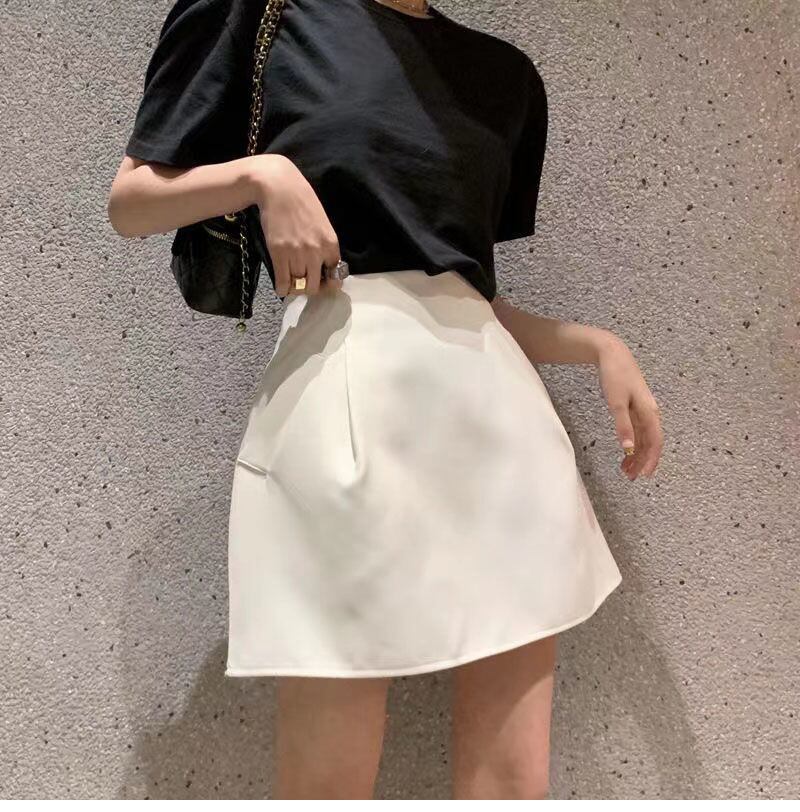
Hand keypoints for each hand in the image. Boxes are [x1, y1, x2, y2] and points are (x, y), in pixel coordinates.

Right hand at [250, 154, 342, 296]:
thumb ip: (324, 245)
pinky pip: (283, 283)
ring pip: (298, 286)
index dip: (327, 283)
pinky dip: (282, 289)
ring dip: (294, 287)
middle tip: (302, 282)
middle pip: (314, 286)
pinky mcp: (279, 254)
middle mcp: (316, 252)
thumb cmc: (302, 201)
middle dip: (309, 288)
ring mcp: (297, 254)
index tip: (320, 281)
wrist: (279, 187)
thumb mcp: (323, 224)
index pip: (335, 277)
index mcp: (331, 244)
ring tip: (291, 280)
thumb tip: (323, 267)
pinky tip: (281, 286)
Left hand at [596, 334, 663, 479]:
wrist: (612, 354)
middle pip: (650, 443)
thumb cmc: (615, 375)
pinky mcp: (635, 408)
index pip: (655, 442)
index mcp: (650, 412)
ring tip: (626, 470)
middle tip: (631, 478)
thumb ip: (623, 426)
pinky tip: (625, 451)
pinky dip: (632, 443)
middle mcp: (650, 413)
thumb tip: (628, 449)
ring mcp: (643, 410)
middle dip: (642, 462)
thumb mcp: (616, 402)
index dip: (651, 460)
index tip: (644, 475)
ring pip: (644, 438)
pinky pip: (638, 431)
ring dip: (637, 455)